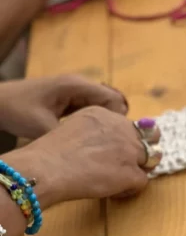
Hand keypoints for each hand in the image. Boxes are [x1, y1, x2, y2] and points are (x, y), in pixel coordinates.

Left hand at [0, 76, 127, 139]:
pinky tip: (88, 136)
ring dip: (106, 122)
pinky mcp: (71, 97)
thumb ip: (73, 137)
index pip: (115, 100)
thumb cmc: (18, 111)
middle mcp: (81, 84)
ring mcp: (77, 90)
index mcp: (77, 86)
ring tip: (98, 141)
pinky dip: (96, 121)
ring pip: (106, 106)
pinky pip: (94, 108)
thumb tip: (98, 152)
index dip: (118, 122)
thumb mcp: (44, 128)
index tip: (111, 141)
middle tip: (108, 143)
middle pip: (115, 102)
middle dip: (115, 123)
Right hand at [6, 105, 160, 207]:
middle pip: (148, 141)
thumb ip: (95, 132)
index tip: (118, 153)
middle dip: (140, 156)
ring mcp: (129, 150)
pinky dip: (129, 190)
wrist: (47, 168)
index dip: (129, 141)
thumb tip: (107, 147)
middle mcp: (121, 128)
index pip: (131, 126)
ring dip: (137, 172)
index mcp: (105, 114)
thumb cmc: (52, 154)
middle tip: (123, 169)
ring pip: (149, 161)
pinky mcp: (131, 172)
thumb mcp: (74, 128)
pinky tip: (112, 192)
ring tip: (116, 181)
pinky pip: (142, 183)